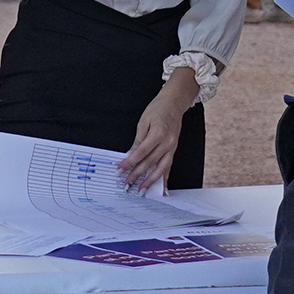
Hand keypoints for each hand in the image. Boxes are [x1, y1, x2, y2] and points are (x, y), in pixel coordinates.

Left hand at [120, 70, 198, 191]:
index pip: (140, 152)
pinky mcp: (174, 150)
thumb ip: (138, 140)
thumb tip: (130, 155)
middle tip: (127, 184)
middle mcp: (167, 143)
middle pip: (150, 162)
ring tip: (141, 190)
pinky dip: (165, 178)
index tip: (120, 170)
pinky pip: (169, 167)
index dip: (129, 163)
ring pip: (161, 168)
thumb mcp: (144, 121)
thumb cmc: (158, 109)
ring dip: (151, 181)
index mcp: (158, 134)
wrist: (174, 103)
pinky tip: (161, 188)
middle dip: (137, 175)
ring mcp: (172, 148)